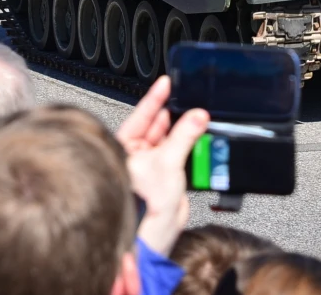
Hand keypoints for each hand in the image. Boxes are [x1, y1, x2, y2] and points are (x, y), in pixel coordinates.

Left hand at [117, 76, 208, 255]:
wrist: (151, 240)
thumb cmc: (140, 208)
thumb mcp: (167, 163)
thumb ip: (184, 136)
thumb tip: (196, 116)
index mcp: (123, 147)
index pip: (140, 114)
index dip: (155, 97)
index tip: (166, 81)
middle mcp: (133, 156)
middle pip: (156, 127)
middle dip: (173, 115)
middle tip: (189, 103)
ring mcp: (148, 168)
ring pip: (168, 142)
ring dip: (183, 134)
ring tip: (196, 122)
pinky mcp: (163, 180)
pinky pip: (177, 157)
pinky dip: (188, 150)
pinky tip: (196, 144)